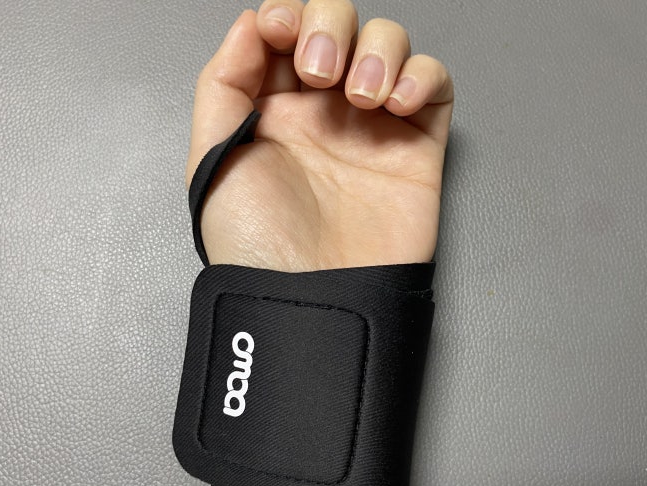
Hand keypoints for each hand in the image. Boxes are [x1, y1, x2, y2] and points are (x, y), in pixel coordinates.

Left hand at [185, 0, 452, 271]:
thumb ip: (224, 83)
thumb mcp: (213, 158)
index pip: (287, 31)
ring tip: (363, 96)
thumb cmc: (258, 245)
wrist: (311, 295)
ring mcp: (372, 126)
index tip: (282, 31)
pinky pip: (434, 85)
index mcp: (272, 110)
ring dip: (378, 49)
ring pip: (389, 44)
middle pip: (341, 25)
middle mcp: (323, 111)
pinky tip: (397, 102)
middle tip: (320, 69)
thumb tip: (250, 25)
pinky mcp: (416, 147)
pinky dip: (422, 75)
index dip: (288, 15)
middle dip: (331, 25)